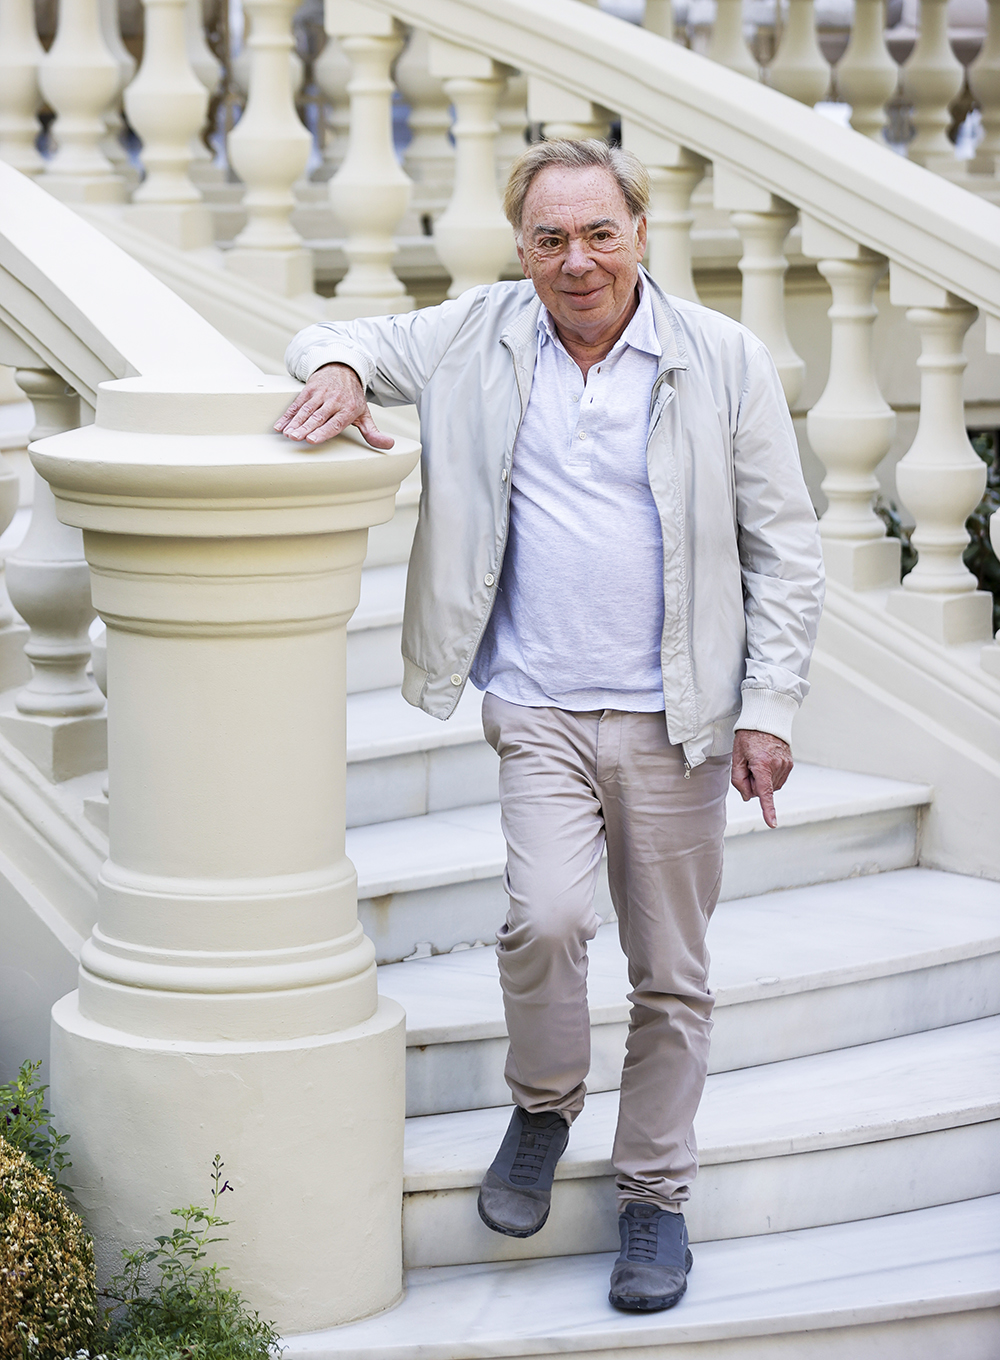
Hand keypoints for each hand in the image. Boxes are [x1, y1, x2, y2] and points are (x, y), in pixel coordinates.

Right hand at [274, 363, 393, 448]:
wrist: (343, 369)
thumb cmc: (352, 397)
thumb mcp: (364, 414)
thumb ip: (373, 433)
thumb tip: (388, 445)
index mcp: (348, 409)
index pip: (334, 423)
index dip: (323, 431)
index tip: (312, 439)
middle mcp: (334, 401)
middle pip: (317, 417)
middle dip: (305, 428)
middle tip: (295, 437)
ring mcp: (320, 395)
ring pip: (306, 410)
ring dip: (294, 422)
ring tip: (287, 433)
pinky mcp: (309, 390)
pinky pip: (297, 404)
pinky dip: (287, 415)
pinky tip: (280, 425)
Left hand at [731, 730, 792, 829]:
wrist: (766, 720)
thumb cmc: (747, 737)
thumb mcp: (737, 757)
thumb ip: (739, 779)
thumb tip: (748, 797)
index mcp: (762, 764)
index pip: (765, 792)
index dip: (768, 810)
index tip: (772, 823)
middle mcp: (777, 766)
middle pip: (764, 790)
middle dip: (754, 784)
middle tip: (749, 766)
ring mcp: (786, 765)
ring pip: (772, 786)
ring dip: (763, 780)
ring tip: (758, 761)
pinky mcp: (790, 764)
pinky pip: (778, 779)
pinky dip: (771, 776)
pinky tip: (766, 762)